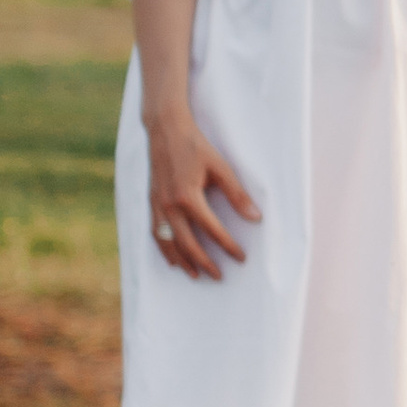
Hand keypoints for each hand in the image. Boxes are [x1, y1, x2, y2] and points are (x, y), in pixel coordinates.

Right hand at [145, 107, 259, 279]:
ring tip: (195, 275)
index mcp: (188, 197)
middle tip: (219, 276)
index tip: (241, 258)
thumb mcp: (221, 167)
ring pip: (168, 242)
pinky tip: (173, 259)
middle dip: (204, 262)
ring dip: (182, 261)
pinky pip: (155, 232)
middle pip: (187, 243)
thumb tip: (256, 218)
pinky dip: (164, 248)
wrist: (165, 130)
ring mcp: (157, 204)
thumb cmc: (195, 146)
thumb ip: (237, 194)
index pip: (212, 230)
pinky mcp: (151, 201)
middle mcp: (169, 205)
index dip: (228, 246)